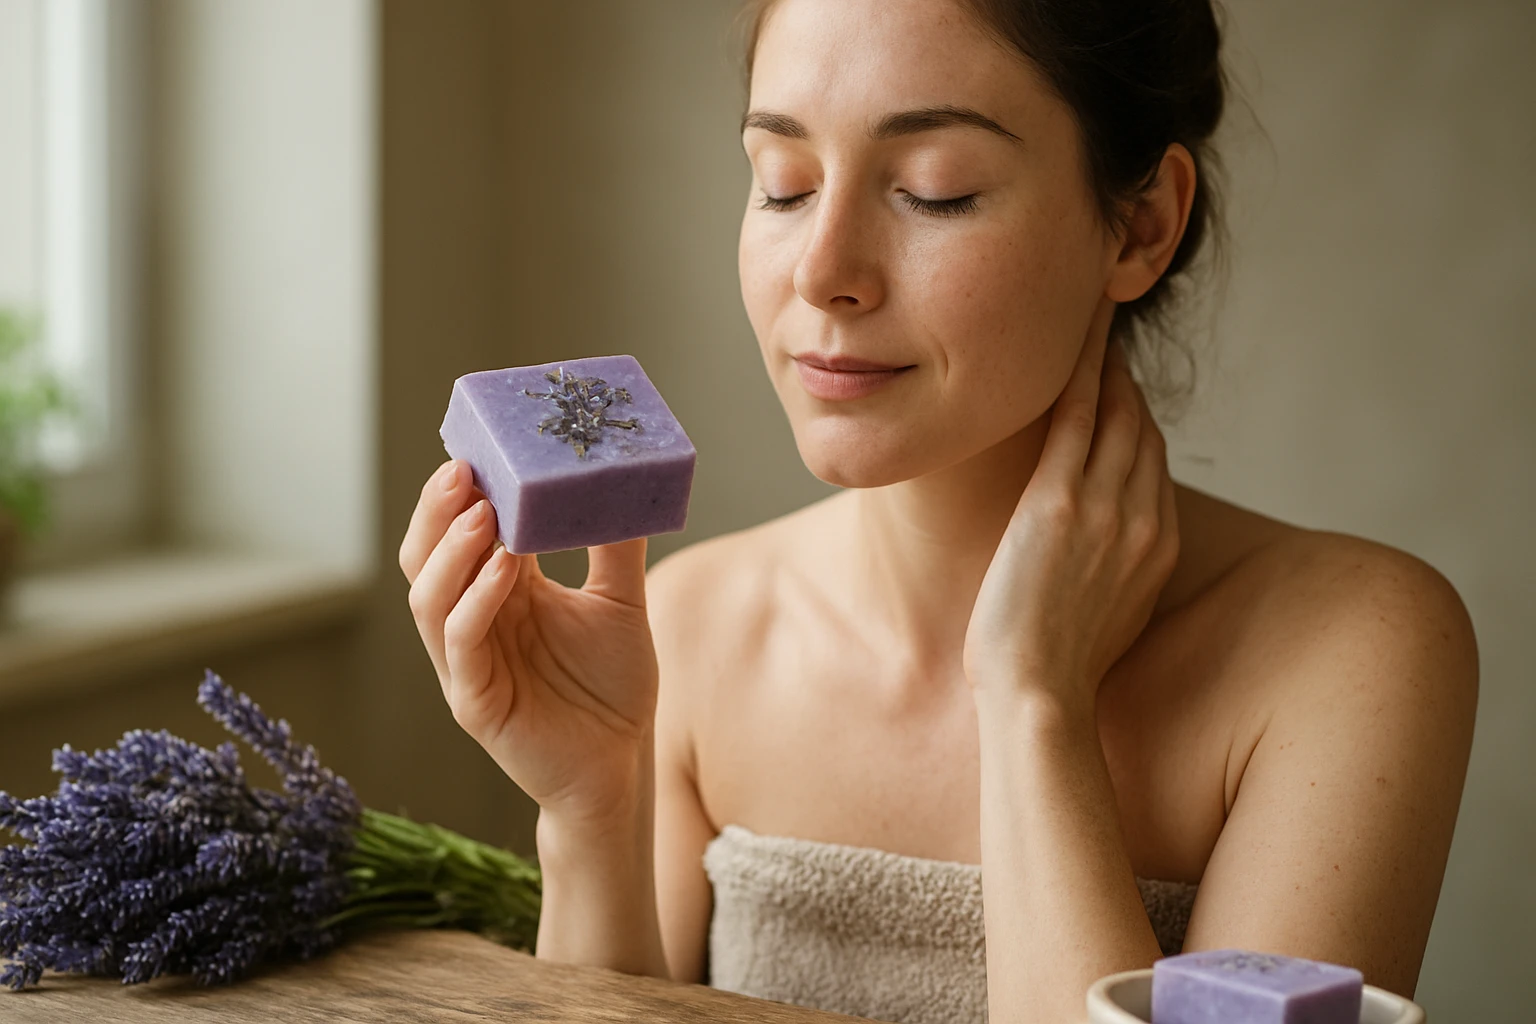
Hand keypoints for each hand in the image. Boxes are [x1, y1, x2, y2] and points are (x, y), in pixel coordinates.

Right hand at [398, 460, 660, 823]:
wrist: (622, 761)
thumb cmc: (614, 685)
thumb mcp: (621, 601)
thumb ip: (617, 546)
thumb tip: (626, 480)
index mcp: (500, 592)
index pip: (460, 532)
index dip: (460, 493)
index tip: (478, 447)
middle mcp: (474, 621)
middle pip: (426, 556)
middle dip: (437, 511)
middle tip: (462, 469)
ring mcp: (466, 663)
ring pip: (429, 597)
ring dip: (451, 551)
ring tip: (483, 513)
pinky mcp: (474, 702)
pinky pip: (460, 643)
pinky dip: (476, 602)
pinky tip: (506, 570)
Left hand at [962, 312, 1179, 714]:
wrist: (1039, 698)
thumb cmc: (1055, 673)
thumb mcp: (1103, 620)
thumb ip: (1109, 577)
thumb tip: (1093, 565)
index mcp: (1158, 548)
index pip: (1150, 462)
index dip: (1133, 417)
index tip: (1115, 386)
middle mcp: (1144, 519)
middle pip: (1138, 427)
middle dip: (1122, 377)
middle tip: (1099, 331)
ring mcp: (1107, 508)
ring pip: (1114, 411)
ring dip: (1102, 359)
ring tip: (1085, 316)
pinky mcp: (1061, 503)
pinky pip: (1075, 417)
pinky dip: (1076, 371)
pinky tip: (1067, 337)